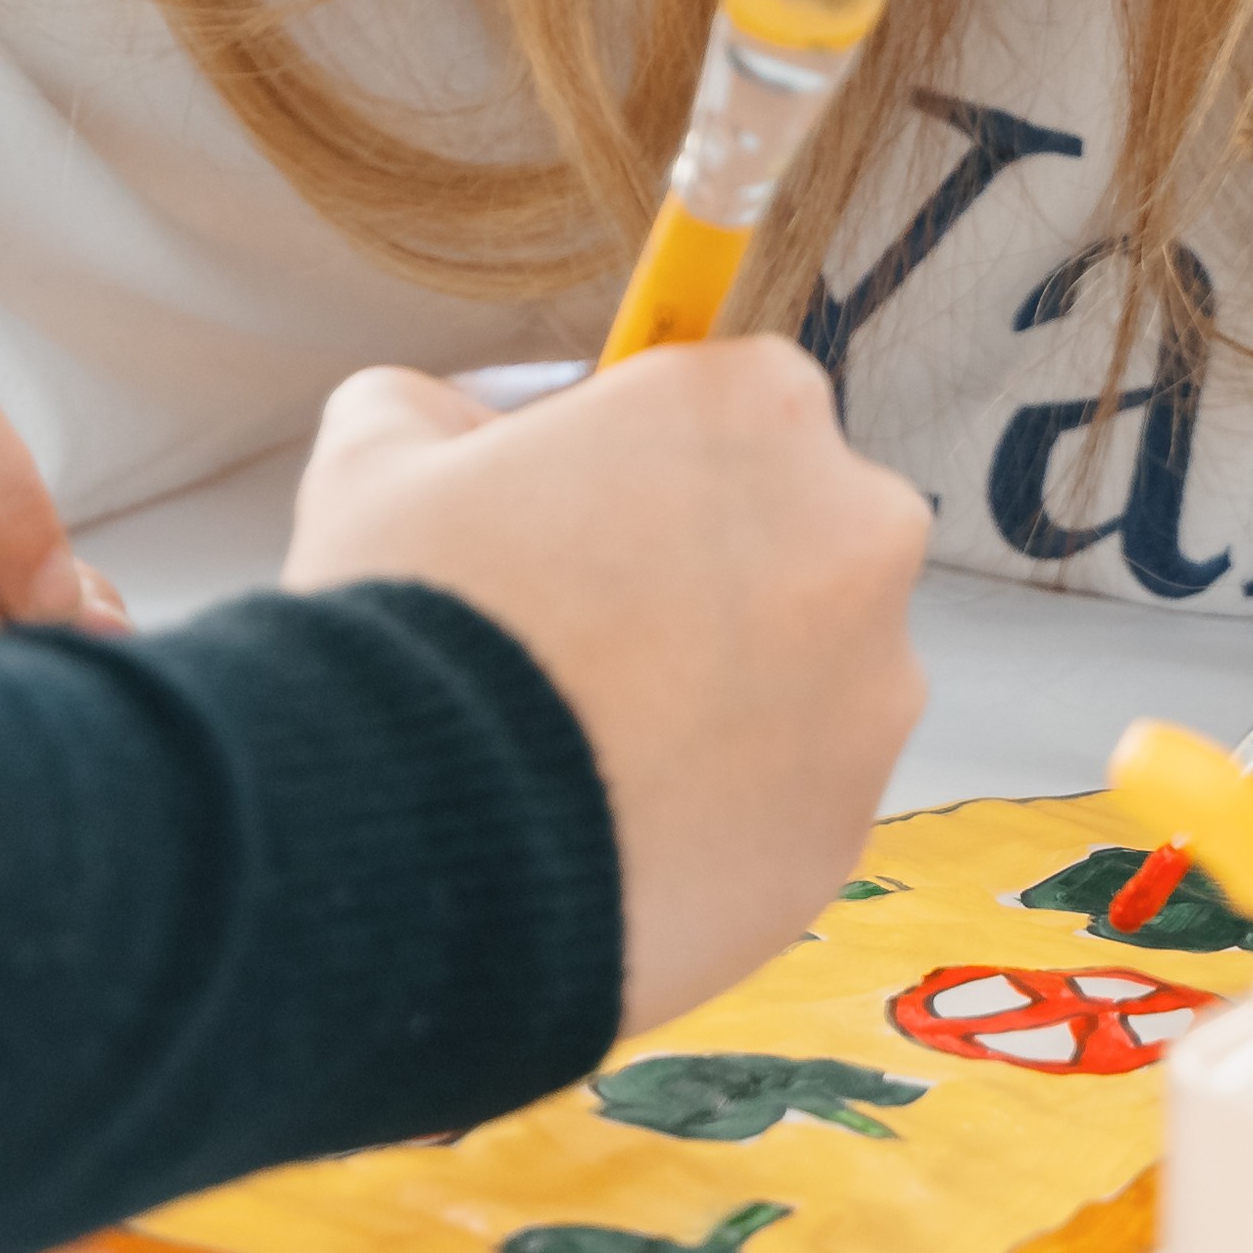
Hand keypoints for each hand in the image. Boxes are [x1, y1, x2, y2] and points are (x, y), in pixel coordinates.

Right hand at [288, 339, 929, 1034]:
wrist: (417, 847)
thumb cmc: (408, 626)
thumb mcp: (380, 458)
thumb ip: (437, 411)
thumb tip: (454, 429)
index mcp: (760, 406)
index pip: (733, 406)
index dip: (649, 459)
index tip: (586, 514)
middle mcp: (858, 532)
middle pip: (797, 537)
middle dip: (712, 576)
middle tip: (586, 635)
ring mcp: (872, 689)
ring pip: (806, 677)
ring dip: (724, 698)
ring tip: (590, 744)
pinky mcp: (852, 822)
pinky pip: (790, 800)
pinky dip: (723, 810)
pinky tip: (615, 823)